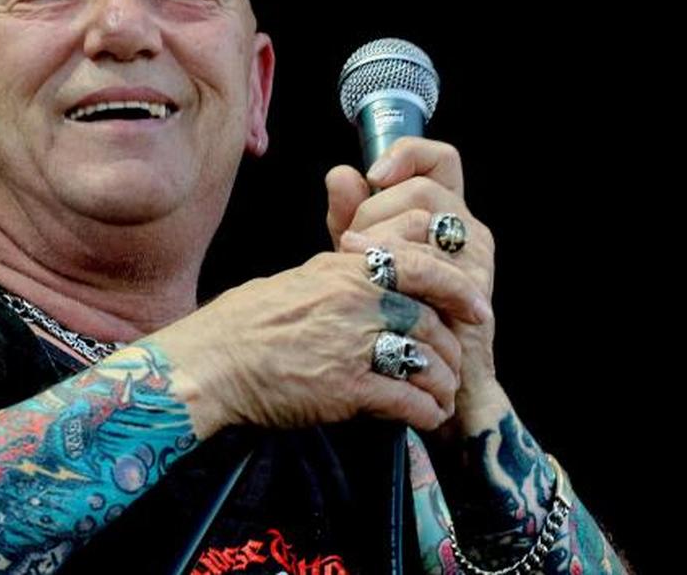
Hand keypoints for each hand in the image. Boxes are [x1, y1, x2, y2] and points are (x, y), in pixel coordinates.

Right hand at [152, 242, 487, 438]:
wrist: (211, 363)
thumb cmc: (240, 324)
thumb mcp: (294, 280)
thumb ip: (335, 275)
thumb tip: (357, 272)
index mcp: (343, 271)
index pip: (420, 267)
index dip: (457, 289)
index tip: (476, 307)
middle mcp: (355, 302)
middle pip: (430, 322)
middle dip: (450, 350)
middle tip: (452, 368)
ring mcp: (352, 344)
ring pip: (426, 362)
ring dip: (441, 384)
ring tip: (441, 397)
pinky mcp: (347, 388)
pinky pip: (407, 401)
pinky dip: (424, 412)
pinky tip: (424, 418)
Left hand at [326, 137, 508, 433]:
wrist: (424, 381)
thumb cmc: (392, 318)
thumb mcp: (364, 258)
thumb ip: (352, 216)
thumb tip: (341, 174)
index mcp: (445, 214)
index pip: (437, 160)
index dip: (406, 156)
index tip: (372, 175)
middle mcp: (466, 229)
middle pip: (422, 188)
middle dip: (376, 210)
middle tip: (353, 241)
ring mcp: (474, 258)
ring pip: (425, 218)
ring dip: (380, 235)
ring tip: (357, 260)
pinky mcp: (472, 288)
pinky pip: (431, 259)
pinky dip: (393, 263)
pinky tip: (371, 276)